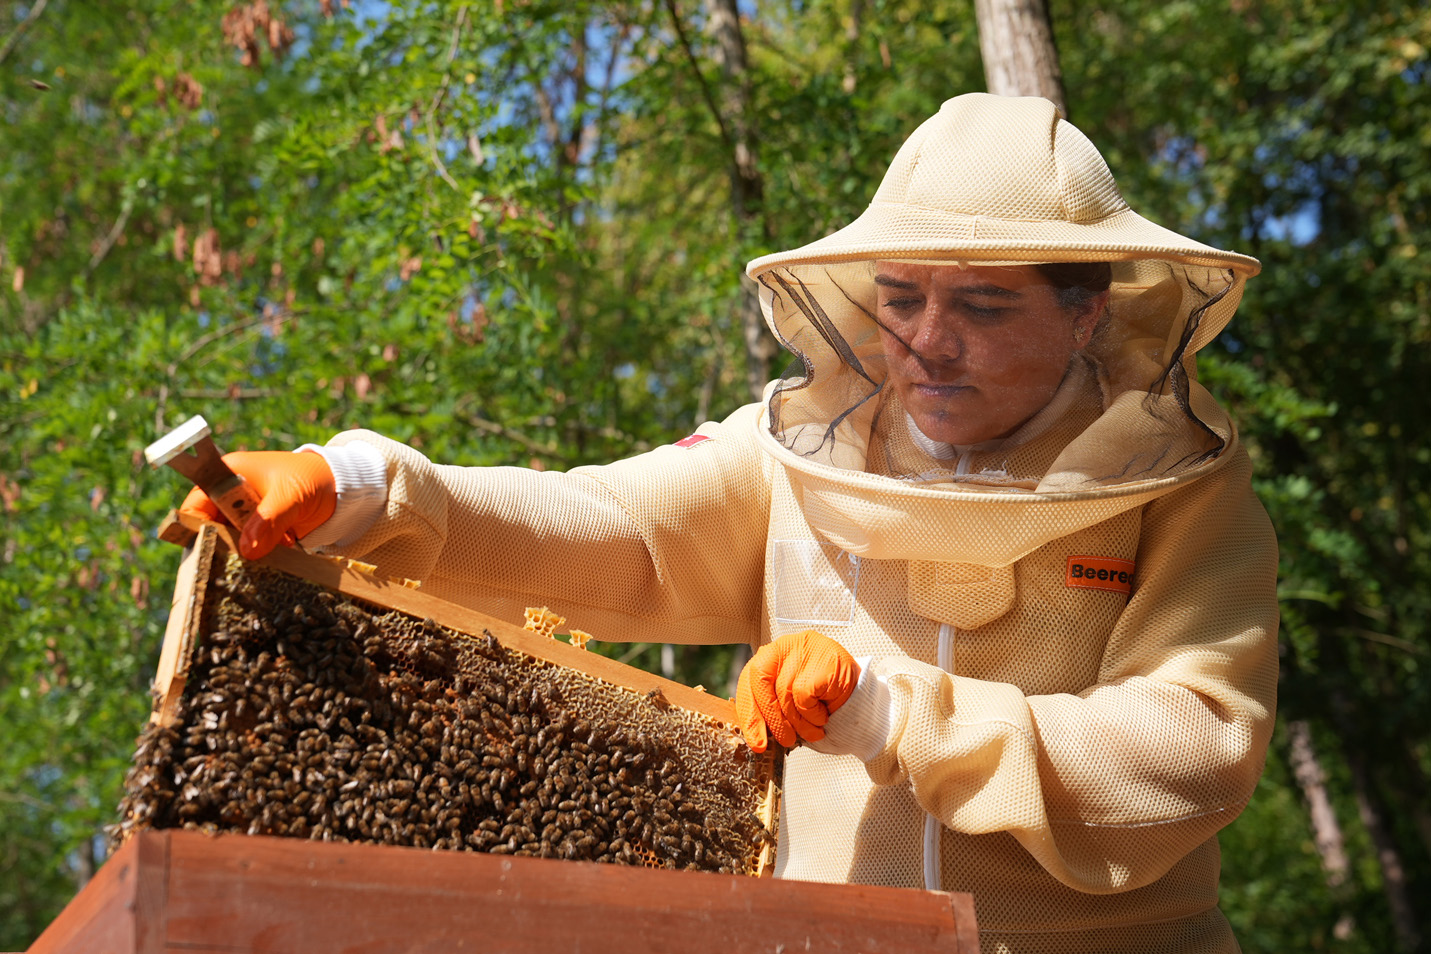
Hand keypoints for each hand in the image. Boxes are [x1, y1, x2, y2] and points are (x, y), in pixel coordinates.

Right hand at [178, 450, 335, 559]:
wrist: (343, 488)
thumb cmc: (312, 480)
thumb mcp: (290, 497)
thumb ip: (268, 521)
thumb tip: (248, 550)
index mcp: (228, 474)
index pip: (196, 504)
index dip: (197, 526)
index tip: (210, 547)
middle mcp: (231, 495)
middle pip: (211, 526)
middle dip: (226, 542)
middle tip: (243, 556)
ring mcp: (246, 513)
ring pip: (232, 540)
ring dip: (247, 549)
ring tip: (268, 550)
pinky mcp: (261, 529)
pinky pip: (251, 546)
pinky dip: (262, 552)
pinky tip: (283, 546)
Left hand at [735, 630, 859, 752]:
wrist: (861, 698)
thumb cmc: (820, 703)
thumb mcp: (790, 705)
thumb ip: (771, 711)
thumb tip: (753, 738)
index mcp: (769, 657)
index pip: (748, 683)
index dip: (749, 715)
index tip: (757, 742)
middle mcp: (783, 646)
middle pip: (762, 684)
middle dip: (772, 719)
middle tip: (786, 740)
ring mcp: (804, 649)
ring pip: (786, 694)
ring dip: (799, 722)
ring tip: (813, 730)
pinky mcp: (824, 659)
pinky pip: (806, 695)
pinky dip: (813, 714)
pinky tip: (824, 715)